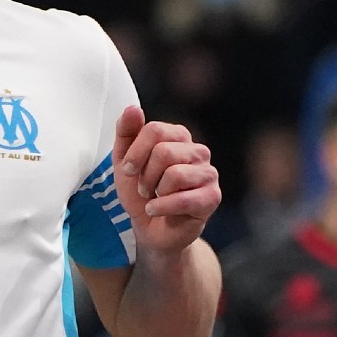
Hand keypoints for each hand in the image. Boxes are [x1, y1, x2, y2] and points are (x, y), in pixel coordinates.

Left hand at [112, 106, 219, 254]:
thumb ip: (126, 133)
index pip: (155, 130)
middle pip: (164, 151)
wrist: (150, 228)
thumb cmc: (141, 192)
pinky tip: (157, 209)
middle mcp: (198, 151)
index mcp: (178, 137)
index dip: (135, 152)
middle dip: (145, 175)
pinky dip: (162, 207)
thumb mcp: (124, 161)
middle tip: (144, 188)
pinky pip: (185, 198)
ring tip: (155, 197)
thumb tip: (133, 108)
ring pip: (175, 174)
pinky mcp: (212, 197)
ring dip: (155, 191)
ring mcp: (208, 174)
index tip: (128, 170)